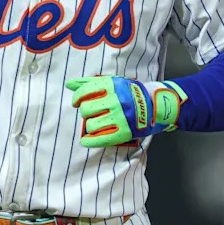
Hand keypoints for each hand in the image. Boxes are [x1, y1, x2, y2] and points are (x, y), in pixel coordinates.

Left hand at [65, 76, 186, 147]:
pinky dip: (90, 141)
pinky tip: (86, 141)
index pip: (85, 92)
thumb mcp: (112, 82)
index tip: (77, 102)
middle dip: (86, 112)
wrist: (154, 105)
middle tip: (92, 112)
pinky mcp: (125, 132)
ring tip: (97, 123)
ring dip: (90, 125)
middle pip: (86, 109)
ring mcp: (121, 118)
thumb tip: (68, 84)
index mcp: (112, 86)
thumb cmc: (129, 92)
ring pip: (91, 125)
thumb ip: (89, 82)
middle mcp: (116, 101)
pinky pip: (101, 139)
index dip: (77, 98)